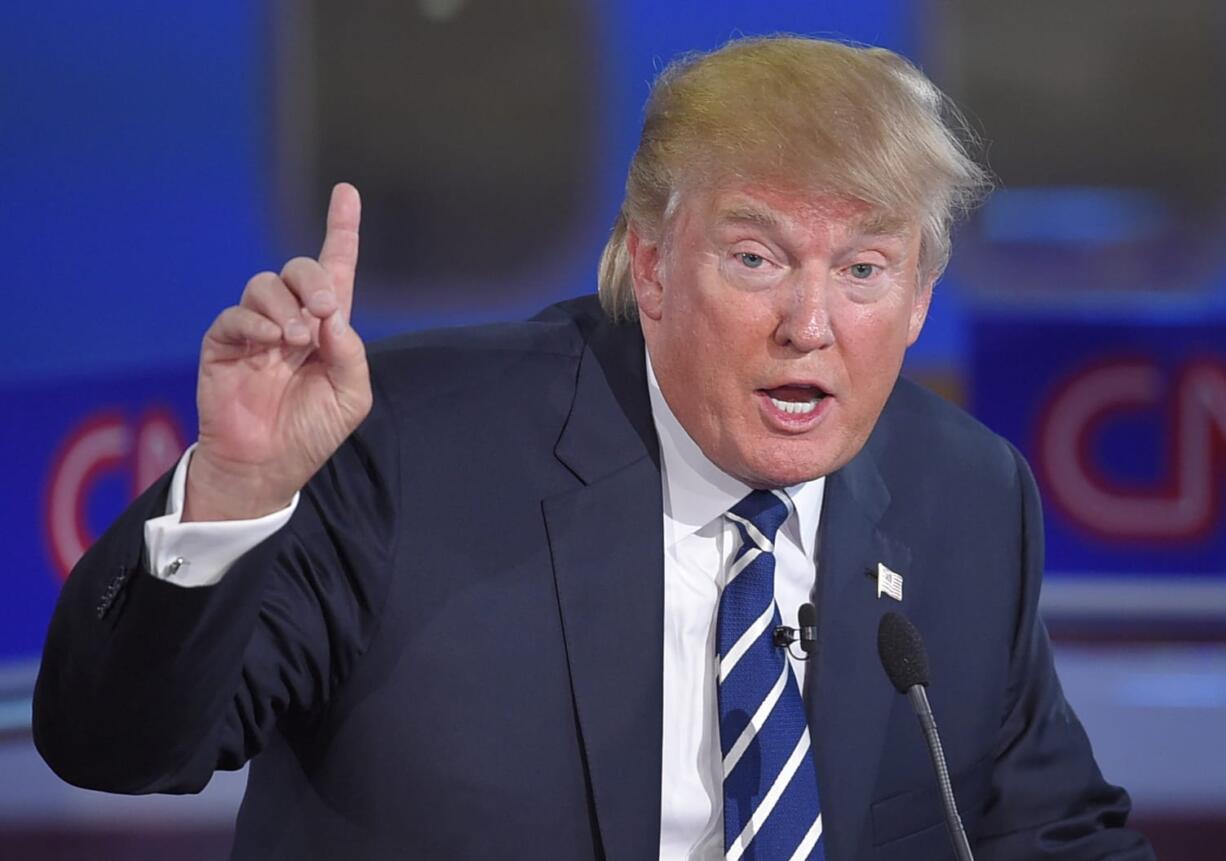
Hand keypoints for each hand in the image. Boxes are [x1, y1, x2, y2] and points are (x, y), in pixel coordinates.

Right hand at [184, 183, 370, 521]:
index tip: (346, 191)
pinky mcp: (223, 344)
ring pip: (265, 285)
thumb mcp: (350, 396)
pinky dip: (256, 322)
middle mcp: (291, 320)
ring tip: (295, 341)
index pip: (336, 270)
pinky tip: (272, 342)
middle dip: (315, 279)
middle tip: (325, 311)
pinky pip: (236, 315)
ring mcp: (256, 330)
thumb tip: (333, 314)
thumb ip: (350, 353)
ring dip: (286, 306)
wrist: (268, 465)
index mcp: (326, 329)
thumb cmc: (312, 431)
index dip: (341, 230)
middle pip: (300, 270)